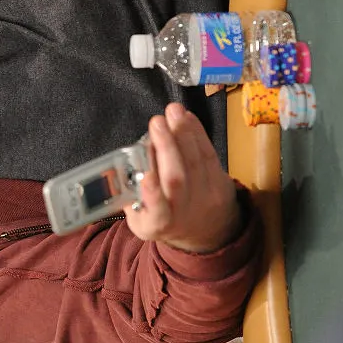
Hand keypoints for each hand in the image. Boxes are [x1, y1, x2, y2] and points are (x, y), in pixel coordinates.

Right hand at [123, 103, 241, 252]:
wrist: (205, 230)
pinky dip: (198, 133)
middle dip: (167, 148)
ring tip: (173, 111)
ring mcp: (205, 199)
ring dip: (184, 133)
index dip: (152, 194)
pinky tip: (187, 117)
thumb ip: (129, 195)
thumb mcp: (141, 218)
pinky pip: (209, 155)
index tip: (147, 176)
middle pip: (177, 180)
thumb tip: (121, 164)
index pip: (157, 212)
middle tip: (156, 123)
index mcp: (156, 224)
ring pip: (195, 163)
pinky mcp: (221, 184)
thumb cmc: (162, 216)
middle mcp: (182, 214)